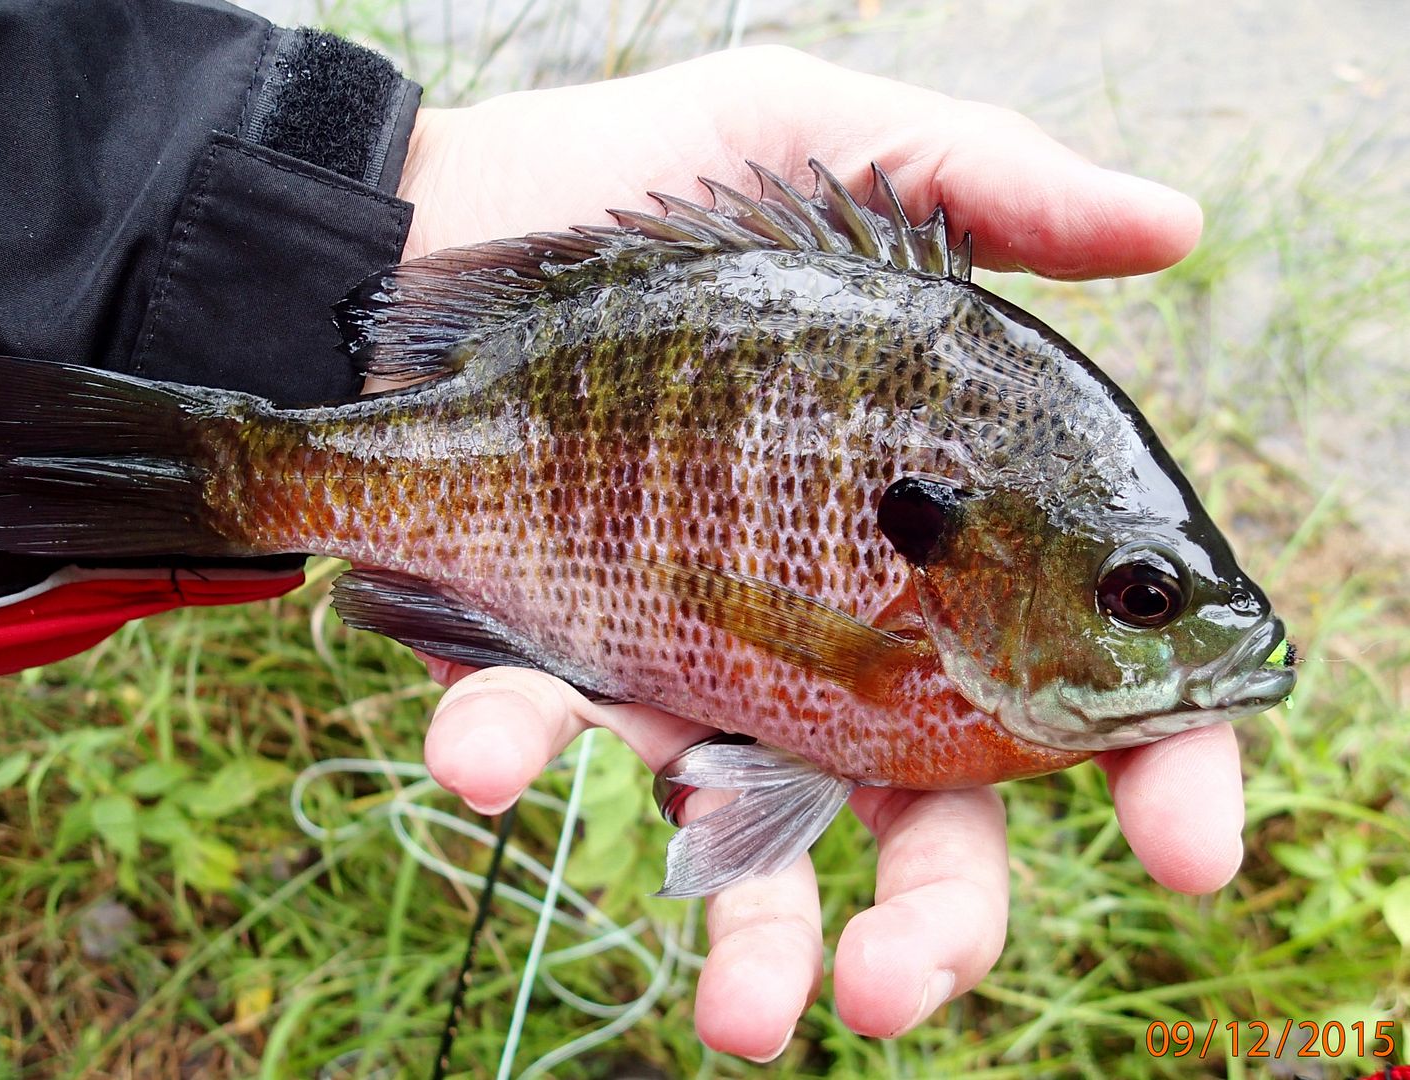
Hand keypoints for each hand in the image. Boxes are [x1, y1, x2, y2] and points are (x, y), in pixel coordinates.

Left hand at [388, 47, 1233, 1060]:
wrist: (428, 224)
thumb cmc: (641, 185)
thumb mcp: (826, 142)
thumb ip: (987, 189)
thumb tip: (1171, 227)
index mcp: (935, 536)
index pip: (1082, 672)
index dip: (1157, 762)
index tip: (1192, 844)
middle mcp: (828, 625)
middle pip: (923, 809)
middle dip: (937, 920)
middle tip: (908, 991)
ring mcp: (688, 656)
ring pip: (747, 831)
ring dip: (745, 929)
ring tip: (746, 1019)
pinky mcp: (555, 657)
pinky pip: (545, 729)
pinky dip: (513, 749)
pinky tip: (480, 753)